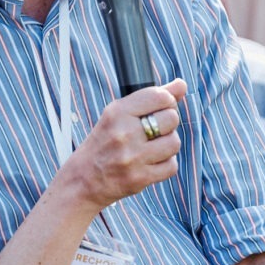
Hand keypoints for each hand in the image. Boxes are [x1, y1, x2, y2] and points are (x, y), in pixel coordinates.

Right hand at [63, 78, 187, 209]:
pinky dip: (165, 164)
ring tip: (152, 147)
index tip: (161, 108)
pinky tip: (151, 162)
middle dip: (168, 123)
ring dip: (168, 144)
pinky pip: (171, 166)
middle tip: (155, 130)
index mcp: (117, 112)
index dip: (167, 101)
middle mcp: (124, 133)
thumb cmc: (104, 142)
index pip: (159, 97)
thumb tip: (181, 84)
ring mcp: (132, 157)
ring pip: (174, 142)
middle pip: (171, 119)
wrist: (83, 180)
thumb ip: (151, 98)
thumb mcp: (119, 114)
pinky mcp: (139, 178)